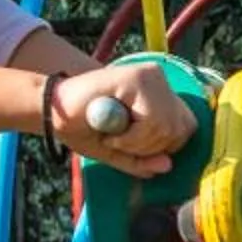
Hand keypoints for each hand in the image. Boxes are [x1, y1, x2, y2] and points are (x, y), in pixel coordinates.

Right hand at [53, 65, 193, 176]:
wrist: (54, 109)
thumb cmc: (86, 127)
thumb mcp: (119, 151)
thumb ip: (144, 161)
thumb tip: (167, 165)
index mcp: (161, 94)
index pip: (187, 127)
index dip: (164, 146)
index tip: (135, 145)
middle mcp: (160, 81)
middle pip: (181, 130)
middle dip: (149, 148)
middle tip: (121, 141)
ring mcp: (149, 76)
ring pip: (166, 127)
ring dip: (136, 143)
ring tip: (113, 133)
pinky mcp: (136, 79)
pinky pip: (150, 121)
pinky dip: (129, 137)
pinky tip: (109, 128)